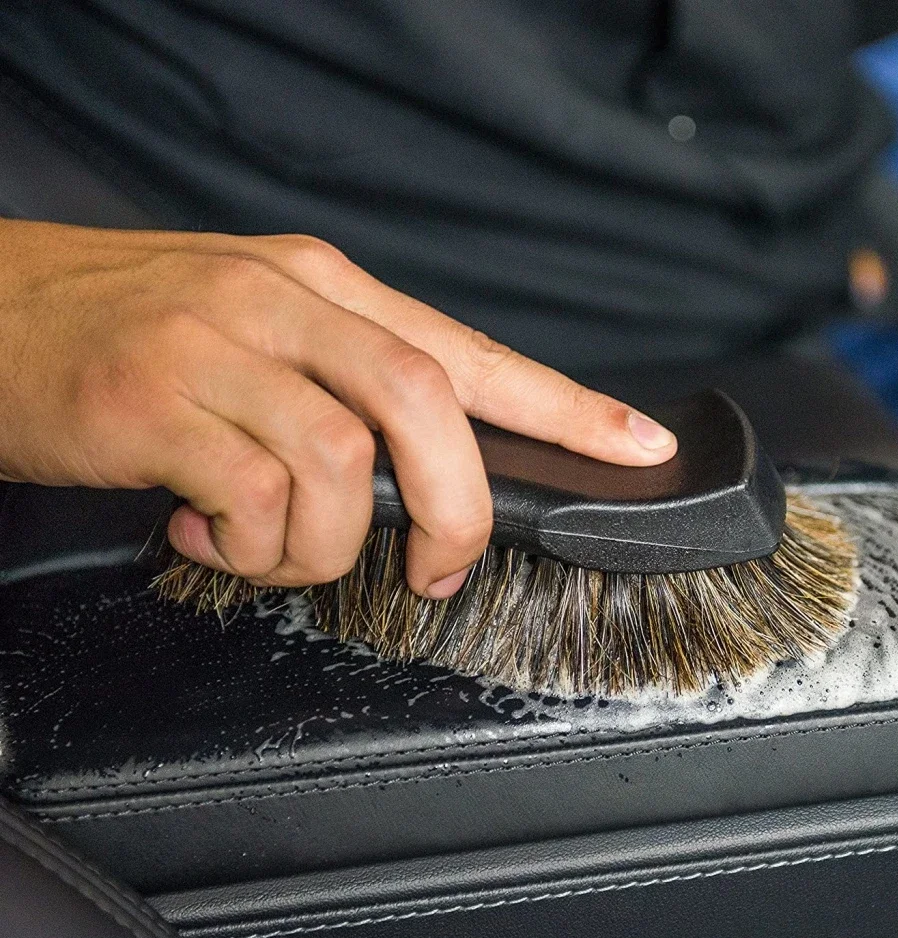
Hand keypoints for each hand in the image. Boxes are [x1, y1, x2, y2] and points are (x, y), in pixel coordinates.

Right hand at [0, 219, 676, 596]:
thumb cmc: (137, 330)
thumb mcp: (262, 332)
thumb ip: (348, 384)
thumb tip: (426, 471)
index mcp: (326, 287)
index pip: (470, 348)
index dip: (565, 405)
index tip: (635, 447)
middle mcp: (284, 304)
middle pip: (426, 403)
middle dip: (455, 507)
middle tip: (435, 566)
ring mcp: (218, 348)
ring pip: (341, 468)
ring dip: (319, 543)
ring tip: (265, 543)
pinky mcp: (154, 402)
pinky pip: (252, 500)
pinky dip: (247, 546)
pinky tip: (205, 531)